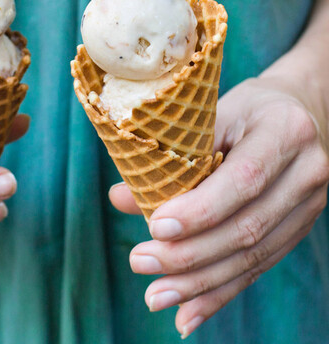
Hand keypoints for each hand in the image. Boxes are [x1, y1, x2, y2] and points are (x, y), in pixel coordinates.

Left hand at [109, 76, 328, 337]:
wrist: (299, 110)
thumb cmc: (244, 110)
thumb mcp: (209, 116)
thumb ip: (168, 155)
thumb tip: (119, 197)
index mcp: (285, 133)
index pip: (244, 180)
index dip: (201, 210)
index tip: (155, 227)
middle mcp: (306, 174)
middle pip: (247, 228)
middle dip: (190, 254)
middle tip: (141, 262)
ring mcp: (307, 208)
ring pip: (252, 258)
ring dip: (199, 285)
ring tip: (155, 296)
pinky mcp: (296, 231)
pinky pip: (257, 270)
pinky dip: (219, 296)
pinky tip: (187, 317)